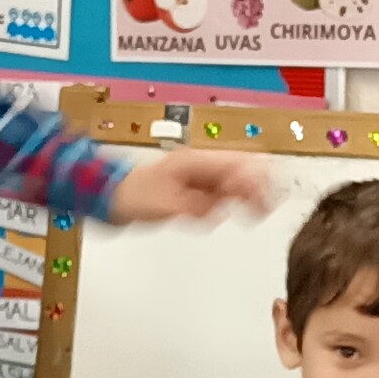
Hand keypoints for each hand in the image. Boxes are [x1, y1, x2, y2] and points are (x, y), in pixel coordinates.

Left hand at [106, 151, 273, 226]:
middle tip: (268, 205)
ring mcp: (196, 179)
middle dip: (256, 188)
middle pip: (240, 172)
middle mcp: (199, 167)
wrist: (110, 198)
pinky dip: (218, 209)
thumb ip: (200, 203)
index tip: (267, 195)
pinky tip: (212, 215)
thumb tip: (225, 204)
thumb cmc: (132, 194)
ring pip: (231, 186)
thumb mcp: (168, 203)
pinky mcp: (191, 191)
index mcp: (196, 161)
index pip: (237, 163)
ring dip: (239, 200)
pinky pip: (215, 198)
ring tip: (253, 212)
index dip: (256, 178)